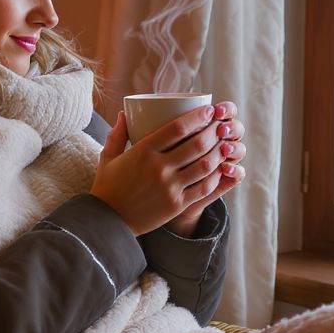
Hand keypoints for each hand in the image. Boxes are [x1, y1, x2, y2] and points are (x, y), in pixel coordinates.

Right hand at [90, 102, 244, 236]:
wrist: (108, 221)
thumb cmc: (108, 187)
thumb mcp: (109, 157)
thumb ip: (118, 134)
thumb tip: (125, 113)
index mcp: (143, 151)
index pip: (178, 128)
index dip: (198, 117)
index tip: (208, 110)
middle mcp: (159, 168)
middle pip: (197, 144)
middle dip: (214, 131)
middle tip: (221, 124)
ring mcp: (170, 187)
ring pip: (205, 165)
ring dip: (219, 152)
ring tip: (225, 144)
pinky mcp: (177, 204)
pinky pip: (204, 187)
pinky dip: (215, 176)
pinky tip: (219, 168)